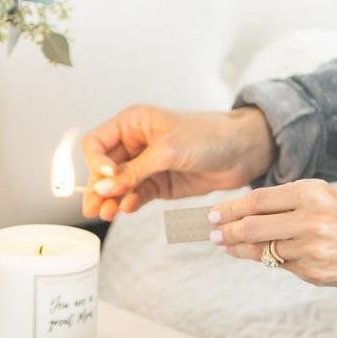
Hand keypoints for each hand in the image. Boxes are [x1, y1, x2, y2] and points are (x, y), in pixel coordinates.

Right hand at [80, 105, 275, 221]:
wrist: (243, 151)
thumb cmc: (208, 136)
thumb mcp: (168, 151)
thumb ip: (134, 171)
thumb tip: (102, 187)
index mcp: (133, 123)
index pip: (97, 144)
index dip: (95, 163)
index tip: (106, 178)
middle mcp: (136, 143)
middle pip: (104, 168)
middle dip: (98, 188)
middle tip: (93, 209)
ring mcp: (148, 165)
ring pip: (119, 185)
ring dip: (111, 199)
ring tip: (106, 215)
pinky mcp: (161, 184)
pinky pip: (138, 194)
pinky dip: (130, 202)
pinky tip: (127, 209)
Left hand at [208, 179, 336, 287]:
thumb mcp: (329, 196)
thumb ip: (293, 202)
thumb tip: (252, 211)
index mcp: (311, 193)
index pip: (257, 200)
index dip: (230, 209)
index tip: (213, 214)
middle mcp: (309, 219)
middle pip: (253, 227)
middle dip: (227, 231)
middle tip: (211, 234)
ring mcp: (312, 249)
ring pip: (264, 251)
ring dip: (242, 250)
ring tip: (227, 247)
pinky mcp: (316, 273)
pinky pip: (284, 267)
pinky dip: (272, 261)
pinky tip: (264, 257)